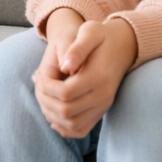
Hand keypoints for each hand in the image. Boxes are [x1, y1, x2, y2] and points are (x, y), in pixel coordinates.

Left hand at [35, 17, 137, 137]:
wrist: (123, 46)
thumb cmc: (102, 36)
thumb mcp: (90, 32)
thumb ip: (77, 48)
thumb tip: (65, 67)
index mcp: (98, 77)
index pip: (65, 93)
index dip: (46, 86)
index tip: (40, 74)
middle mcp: (103, 96)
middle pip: (66, 111)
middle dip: (45, 100)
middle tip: (38, 85)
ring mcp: (103, 106)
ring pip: (71, 124)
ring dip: (51, 114)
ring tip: (43, 97)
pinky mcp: (101, 112)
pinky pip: (80, 130)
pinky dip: (63, 127)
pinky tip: (53, 115)